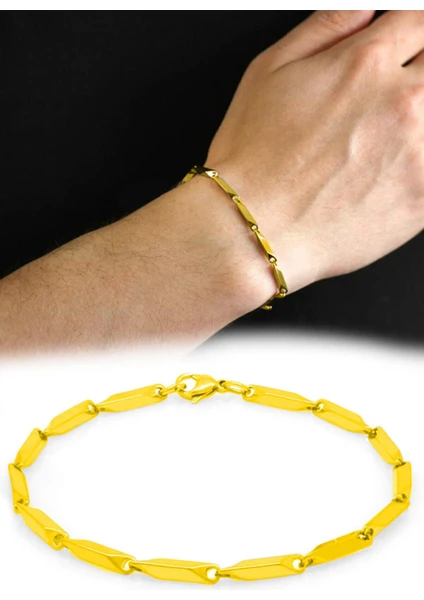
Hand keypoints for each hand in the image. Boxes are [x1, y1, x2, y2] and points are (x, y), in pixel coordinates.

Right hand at [207, 10, 423, 295]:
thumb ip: (327, 27)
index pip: (419, 20)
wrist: (255, 229)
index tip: (406, 46)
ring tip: (387, 136)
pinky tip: (395, 166)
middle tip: (395, 98)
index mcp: (365, 64)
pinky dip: (422, 158)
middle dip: (421, 71)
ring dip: (420, 118)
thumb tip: (364, 9)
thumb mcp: (269, 71)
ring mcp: (420, 152)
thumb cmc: (253, 161)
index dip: (413, 31)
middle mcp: (402, 102)